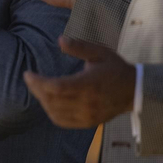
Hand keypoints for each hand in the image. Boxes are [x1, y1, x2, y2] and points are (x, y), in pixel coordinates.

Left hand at [23, 36, 137, 127]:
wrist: (134, 91)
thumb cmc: (115, 68)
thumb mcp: (100, 52)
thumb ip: (79, 47)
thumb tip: (60, 40)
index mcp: (89, 84)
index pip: (56, 87)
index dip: (38, 82)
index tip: (27, 74)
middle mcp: (87, 102)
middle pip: (52, 100)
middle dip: (36, 90)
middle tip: (30, 79)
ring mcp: (87, 115)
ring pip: (55, 113)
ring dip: (42, 101)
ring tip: (38, 89)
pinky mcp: (88, 122)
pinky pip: (63, 121)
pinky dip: (51, 112)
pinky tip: (48, 102)